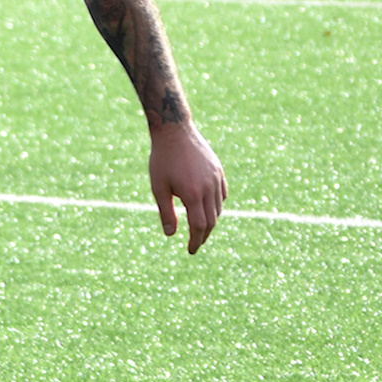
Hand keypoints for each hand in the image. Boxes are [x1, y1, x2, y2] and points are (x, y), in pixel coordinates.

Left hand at [149, 121, 226, 252]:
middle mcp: (209, 188)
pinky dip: (217, 204)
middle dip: (204, 235)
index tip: (191, 250)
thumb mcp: (159, 187)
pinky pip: (222, 193)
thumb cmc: (162, 160)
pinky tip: (209, 208)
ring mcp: (216, 178)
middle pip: (211, 220)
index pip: (199, 226)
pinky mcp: (218, 170)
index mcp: (193, 194)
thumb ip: (166, 212)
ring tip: (200, 228)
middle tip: (195, 243)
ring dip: (211, 220)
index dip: (196, 240)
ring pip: (218, 207)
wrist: (175, 131)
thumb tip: (171, 234)